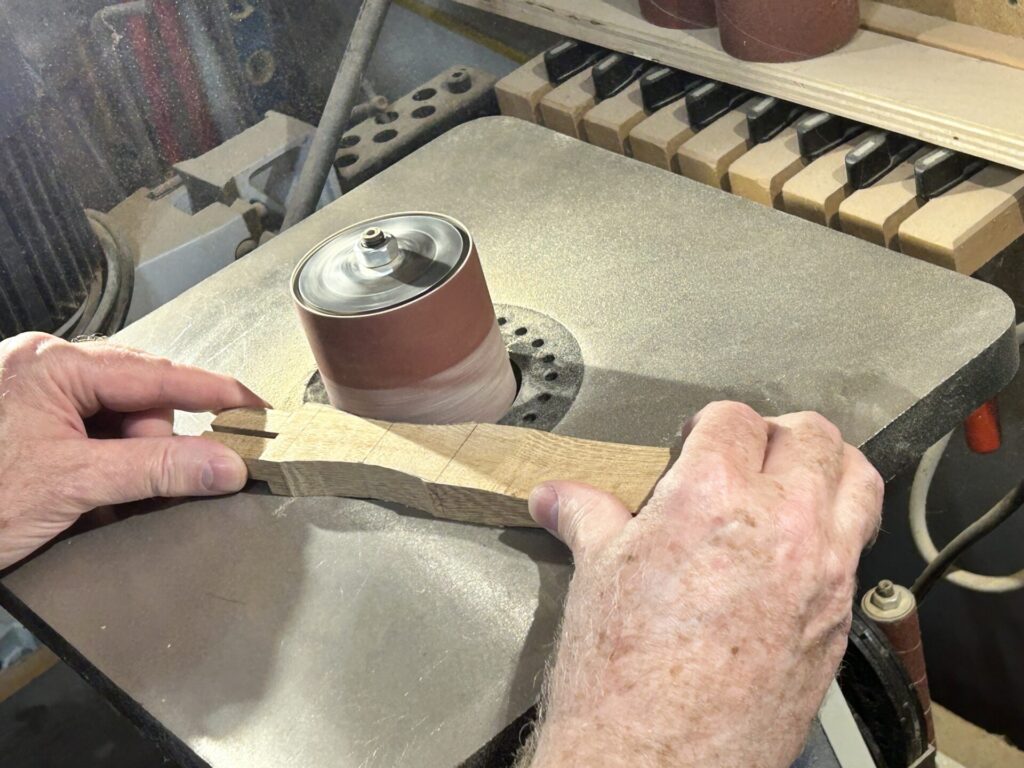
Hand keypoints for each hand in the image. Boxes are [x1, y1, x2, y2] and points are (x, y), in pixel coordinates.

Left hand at [0, 333, 266, 568]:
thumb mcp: (74, 484)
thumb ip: (157, 469)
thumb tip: (226, 465)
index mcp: (52, 364)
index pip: (156, 374)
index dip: (213, 391)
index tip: (255, 406)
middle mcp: (42, 367)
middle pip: (136, 400)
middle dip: (143, 448)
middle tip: (122, 490)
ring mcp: (31, 393)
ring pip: (114, 423)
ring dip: (117, 466)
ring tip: (85, 502)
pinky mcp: (25, 422)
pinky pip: (88, 437)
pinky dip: (96, 469)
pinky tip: (78, 497)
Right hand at [524, 401, 882, 767]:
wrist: (655, 757)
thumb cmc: (623, 674)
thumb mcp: (598, 574)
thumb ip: (586, 516)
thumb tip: (557, 497)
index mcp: (713, 497)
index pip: (734, 420)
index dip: (710, 423)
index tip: (698, 438)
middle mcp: (781, 525)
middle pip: (811, 437)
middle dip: (776, 434)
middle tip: (748, 453)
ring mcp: (822, 572)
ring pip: (857, 480)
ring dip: (828, 468)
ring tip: (796, 481)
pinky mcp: (839, 618)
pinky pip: (856, 546)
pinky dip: (836, 529)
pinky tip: (798, 549)